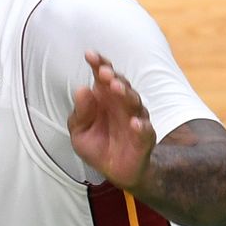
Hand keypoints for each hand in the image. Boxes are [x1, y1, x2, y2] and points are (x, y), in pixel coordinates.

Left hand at [68, 50, 156, 189]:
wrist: (114, 170)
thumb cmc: (96, 144)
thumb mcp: (79, 131)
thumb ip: (80, 113)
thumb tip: (82, 90)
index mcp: (104, 98)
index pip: (103, 76)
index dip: (99, 64)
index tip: (89, 55)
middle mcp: (122, 104)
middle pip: (121, 85)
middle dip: (113, 77)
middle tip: (104, 72)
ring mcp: (136, 119)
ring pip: (134, 102)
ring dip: (126, 94)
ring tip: (116, 88)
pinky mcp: (144, 138)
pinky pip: (145, 130)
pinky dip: (141, 126)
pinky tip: (134, 123)